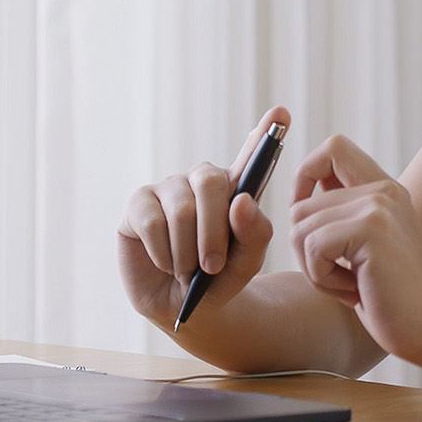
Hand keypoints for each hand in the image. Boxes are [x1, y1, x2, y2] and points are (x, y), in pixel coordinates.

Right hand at [117, 108, 288, 328]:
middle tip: (213, 266)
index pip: (253, 153)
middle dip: (214, 231)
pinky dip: (164, 253)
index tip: (282, 112)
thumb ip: (254, 235)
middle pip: (211, 181)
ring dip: (187, 251)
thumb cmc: (219, 280)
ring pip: (181, 208)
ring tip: (188, 271)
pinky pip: (152, 222)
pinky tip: (166, 264)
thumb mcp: (246, 264)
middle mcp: (201, 180)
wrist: (182, 308)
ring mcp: (168, 188)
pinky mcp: (139, 203)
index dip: (266, 131)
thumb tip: (241, 202)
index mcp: (236, 189)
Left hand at [288, 134, 421, 364]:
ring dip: (315, 269)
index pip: (333, 147)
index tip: (310, 216)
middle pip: (301, 205)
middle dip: (306, 252)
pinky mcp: (371, 229)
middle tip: (341, 277)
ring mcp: (377, 207)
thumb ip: (344, 216)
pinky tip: (356, 291)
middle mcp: (382, 189)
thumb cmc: (396, 297)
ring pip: (301, 228)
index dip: (306, 174)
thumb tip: (298, 199)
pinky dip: (323, 279)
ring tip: (352, 285)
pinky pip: (313, 248)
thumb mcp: (369, 246)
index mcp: (383, 189)